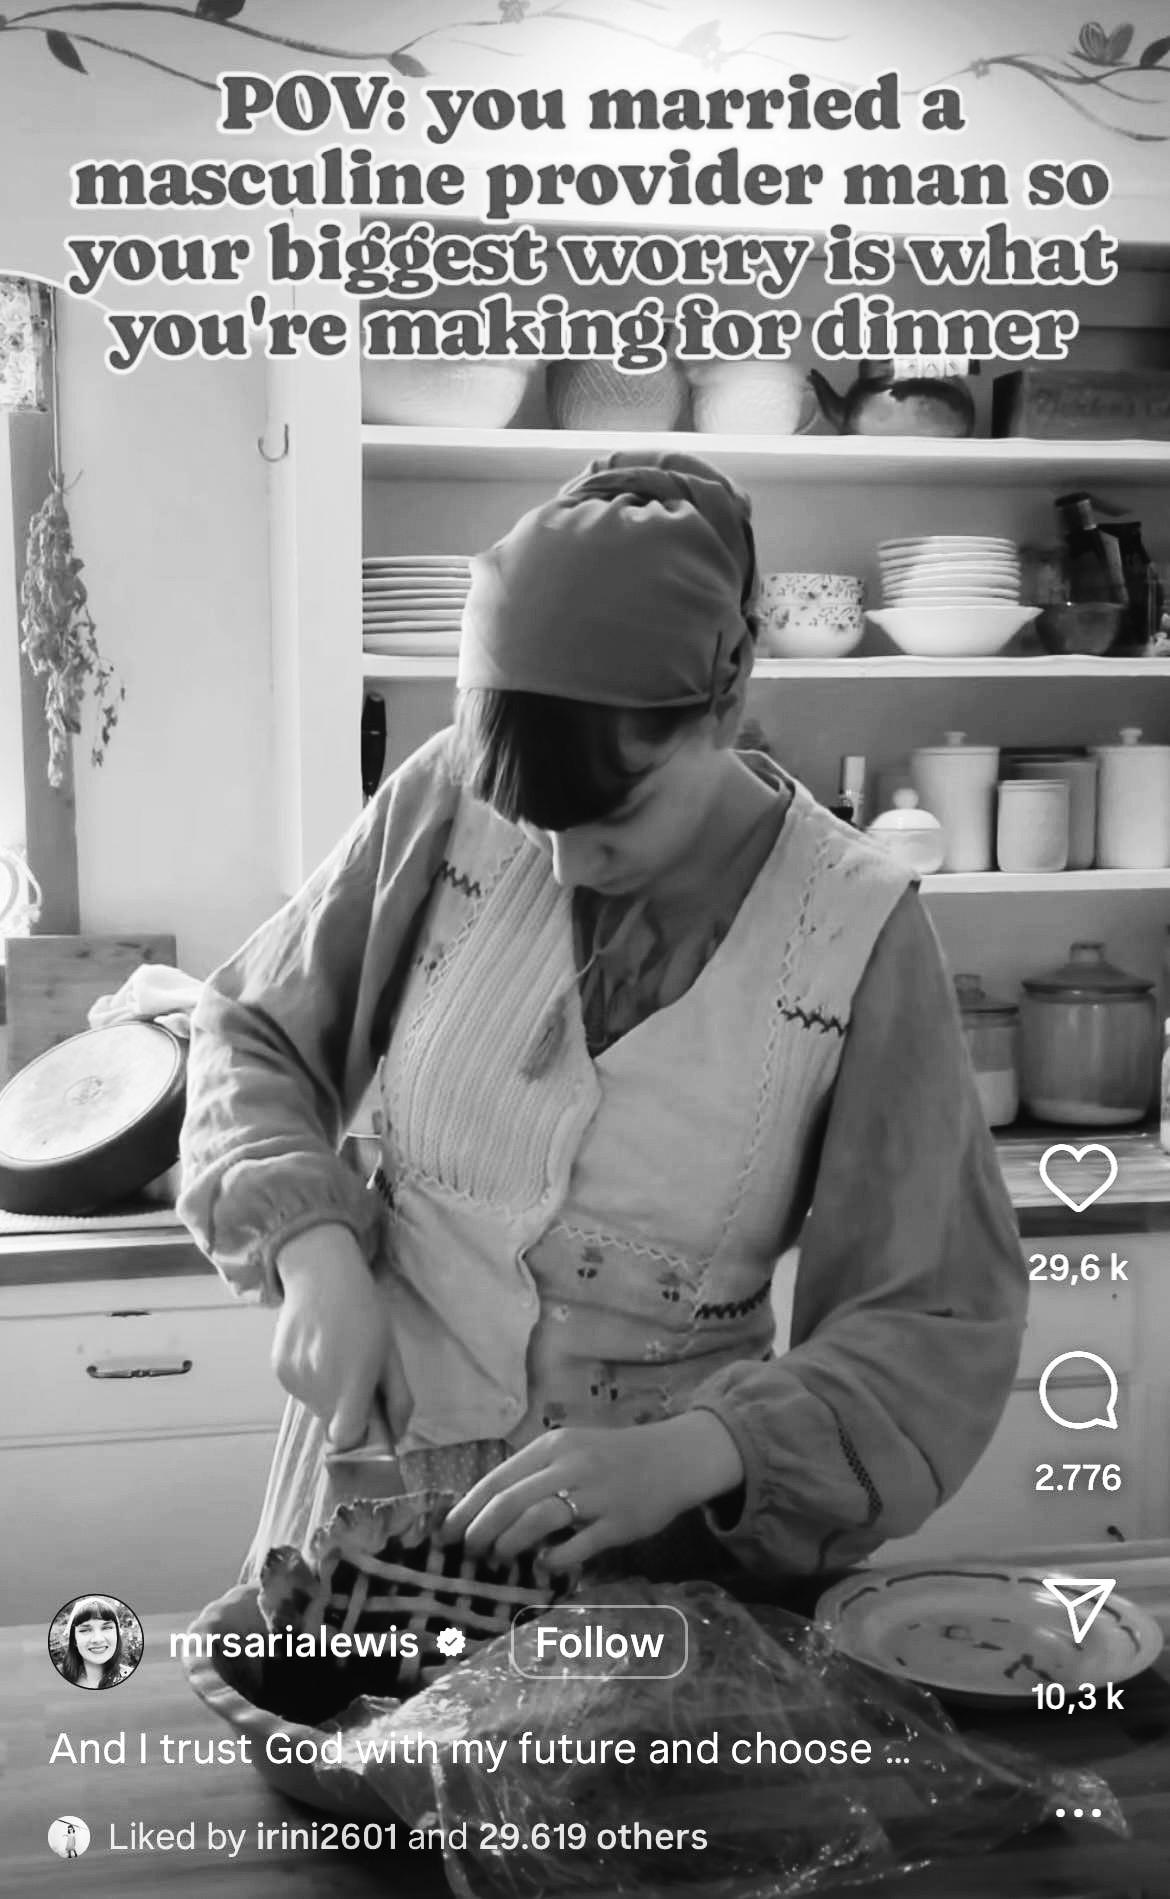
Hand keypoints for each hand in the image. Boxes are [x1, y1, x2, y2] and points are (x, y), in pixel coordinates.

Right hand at [272, 1223, 395, 1450]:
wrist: (321, 1276)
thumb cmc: (366, 1312)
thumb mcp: (392, 1354)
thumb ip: (398, 1400)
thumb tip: (396, 1436)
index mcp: (353, 1383)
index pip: (346, 1439)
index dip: (358, 1436)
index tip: (368, 1418)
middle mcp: (319, 1386)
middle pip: (332, 1422)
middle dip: (346, 1409)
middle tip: (356, 1376)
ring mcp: (295, 1379)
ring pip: (315, 1407)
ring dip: (328, 1394)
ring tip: (336, 1357)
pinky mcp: (279, 1369)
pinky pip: (299, 1390)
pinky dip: (310, 1381)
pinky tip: (317, 1350)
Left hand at [438, 1415, 744, 1573]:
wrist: (673, 1458)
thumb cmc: (613, 1457)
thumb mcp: (571, 1451)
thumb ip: (535, 1474)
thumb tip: (487, 1511)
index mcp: (553, 1446)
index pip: (498, 1479)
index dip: (467, 1509)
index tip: (445, 1533)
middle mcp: (570, 1466)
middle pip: (511, 1500)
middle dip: (480, 1530)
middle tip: (468, 1553)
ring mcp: (596, 1494)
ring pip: (538, 1519)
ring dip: (510, 1544)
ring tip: (499, 1559)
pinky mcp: (618, 1522)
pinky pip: (578, 1544)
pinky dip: (555, 1558)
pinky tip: (544, 1566)